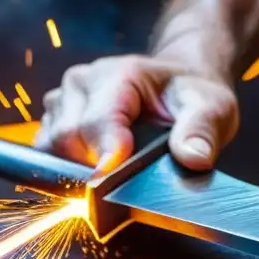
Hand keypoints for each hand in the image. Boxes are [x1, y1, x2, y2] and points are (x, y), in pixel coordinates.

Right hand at [35, 55, 238, 172]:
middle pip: (66, 138)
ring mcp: (63, 98)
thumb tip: (193, 158)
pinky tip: (95, 167)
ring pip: (50, 146)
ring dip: (75, 167)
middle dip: (90, 166)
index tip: (110, 183)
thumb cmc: (190, 94)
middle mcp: (82, 82)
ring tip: (111, 171)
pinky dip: (66, 165)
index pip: (95, 123)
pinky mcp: (54, 116)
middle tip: (122, 182)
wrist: (178, 81)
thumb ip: (202, 129)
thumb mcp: (212, 107)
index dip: (103, 157)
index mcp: (118, 75)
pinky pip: (46, 150)